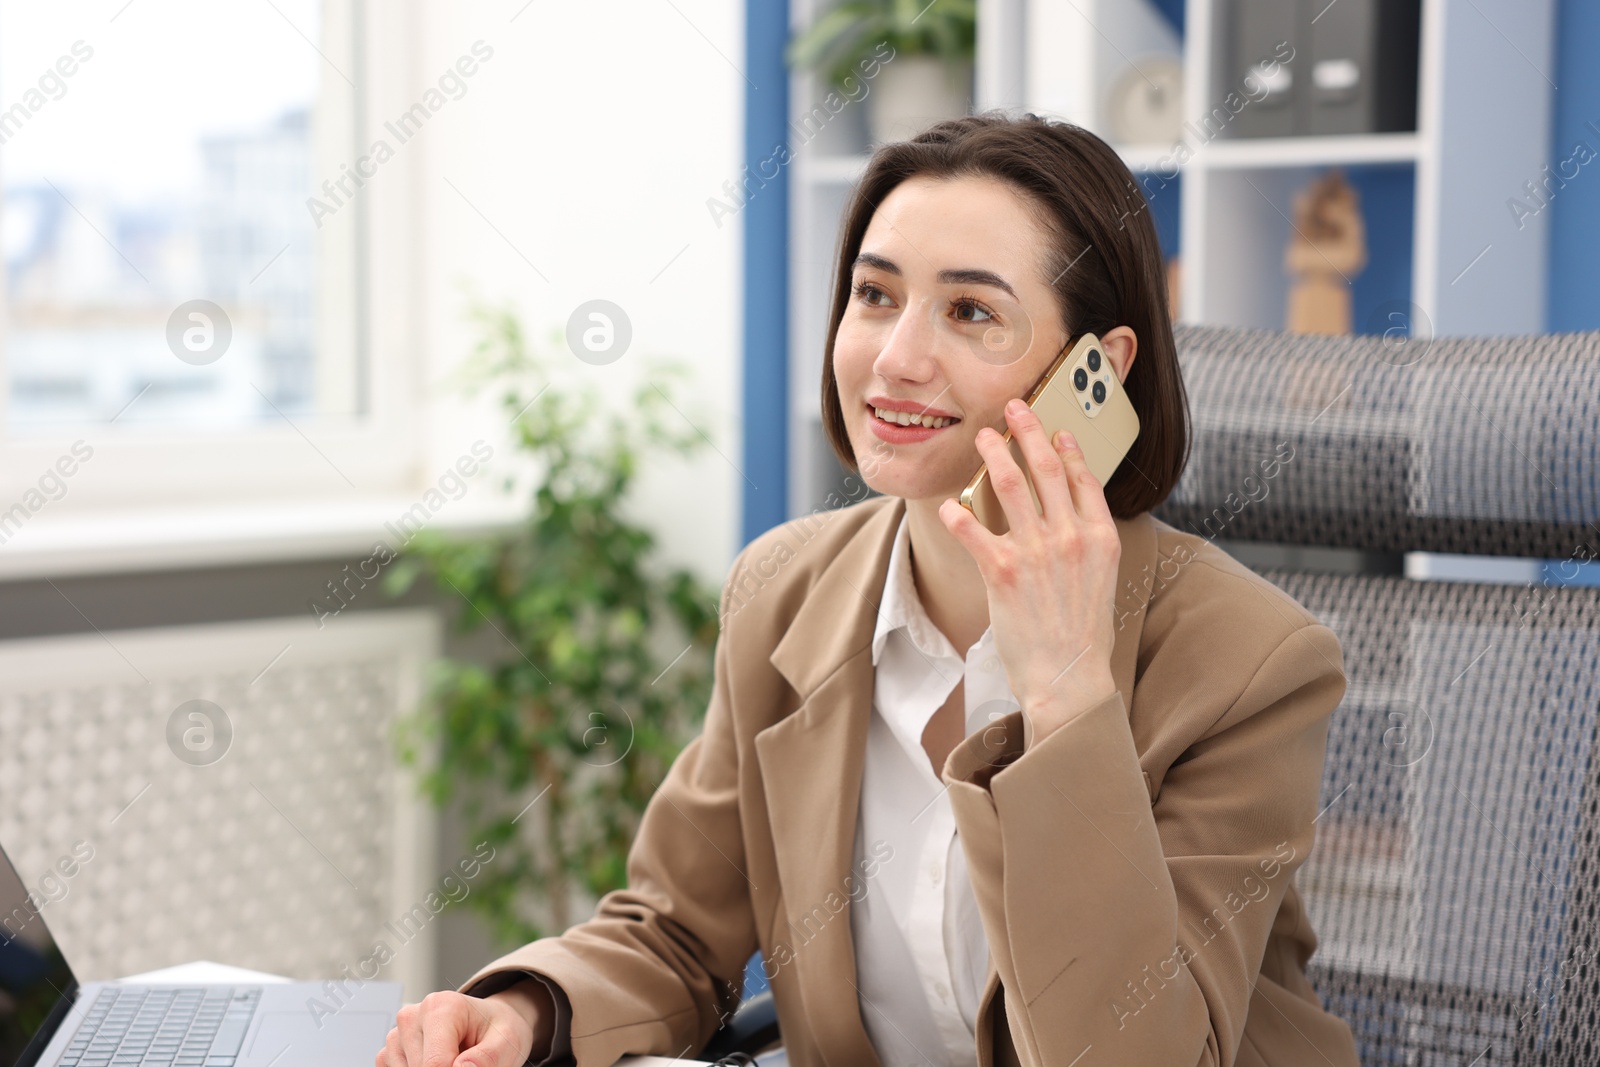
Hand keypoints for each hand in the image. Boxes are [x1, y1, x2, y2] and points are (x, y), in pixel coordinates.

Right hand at [377, 981, 551, 1066]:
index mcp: (441, 1006)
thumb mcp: (507, 1041)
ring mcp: (398, 1033)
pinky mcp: (391, 1051)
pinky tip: (435, 1062)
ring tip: (454, 1058)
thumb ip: (487, 1056)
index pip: (435, 1063)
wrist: (488, 1024)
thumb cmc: (496, 1030)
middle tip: (466, 1060)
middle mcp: (413, 1015)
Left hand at [939, 398, 1120, 745]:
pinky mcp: (1004, 572)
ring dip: (993, 454)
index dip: (1068, 449)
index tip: (1056, 430)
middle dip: (1028, 431)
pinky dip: (957, 513)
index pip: (1085, 479)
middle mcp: (1071, 538)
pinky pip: (973, 529)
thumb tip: (1072, 516)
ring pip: (1011, 485)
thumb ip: (1088, 543)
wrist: (1068, 677)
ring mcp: (1037, 552)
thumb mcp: (1102, 580)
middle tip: (1014, 407)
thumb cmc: (1083, 633)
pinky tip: (947, 504)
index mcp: (1100, 538)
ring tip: (981, 437)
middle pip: (1047, 468)